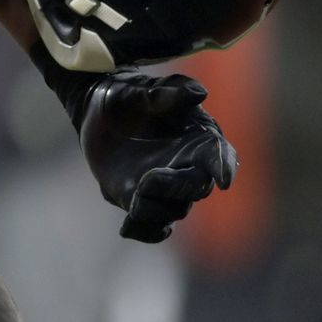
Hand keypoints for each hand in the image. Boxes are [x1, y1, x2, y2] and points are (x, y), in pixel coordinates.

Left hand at [68, 70, 236, 242]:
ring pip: (173, 209)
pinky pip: (151, 226)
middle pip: (196, 188)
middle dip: (177, 187)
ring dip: (155, 207)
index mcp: (198, 139)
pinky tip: (128, 229)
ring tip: (134, 194)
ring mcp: (165, 188)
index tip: (224, 180)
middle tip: (149, 179)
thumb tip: (199, 93)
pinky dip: (144, 231)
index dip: (223, 167)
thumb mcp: (142, 89)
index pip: (219, 156)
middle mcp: (188, 168)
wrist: (97, 110)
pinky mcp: (141, 200)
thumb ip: (168, 93)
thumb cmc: (127, 95)